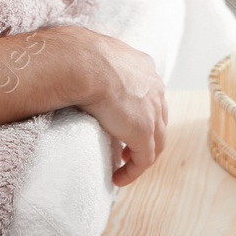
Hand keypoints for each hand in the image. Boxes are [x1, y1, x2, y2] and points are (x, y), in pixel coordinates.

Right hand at [71, 27, 166, 185]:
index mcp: (143, 67)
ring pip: (156, 142)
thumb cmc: (79, 57)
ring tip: (124, 167)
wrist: (84, 63)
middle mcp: (154, 87)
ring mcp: (152, 110)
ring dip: (141, 157)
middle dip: (147, 136)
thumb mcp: (93, 57)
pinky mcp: (143, 132)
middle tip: (128, 150)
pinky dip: (133, 171)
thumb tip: (77, 69)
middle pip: (159, 118)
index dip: (141, 112)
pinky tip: (119, 178)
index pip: (150, 94)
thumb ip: (95, 66)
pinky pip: (144, 159)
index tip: (125, 124)